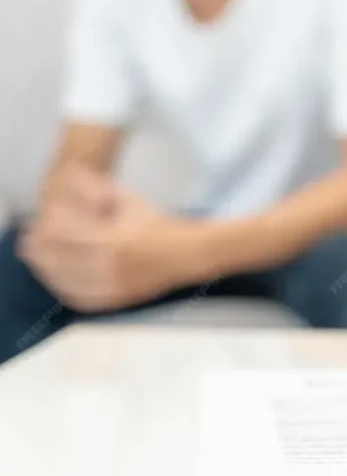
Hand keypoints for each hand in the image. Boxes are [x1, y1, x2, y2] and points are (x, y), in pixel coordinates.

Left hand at [19, 172, 199, 312]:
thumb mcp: (129, 199)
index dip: (43, 231)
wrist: (189, 253)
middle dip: (39, 253)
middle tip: (29, 246)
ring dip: (47, 273)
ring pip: (67, 283)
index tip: (34, 226)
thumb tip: (69, 176)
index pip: (62, 237)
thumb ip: (98, 188)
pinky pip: (83, 299)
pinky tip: (60, 283)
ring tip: (39, 264)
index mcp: (110, 238)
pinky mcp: (119, 299)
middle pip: (59, 262)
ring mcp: (114, 285)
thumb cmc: (158, 223)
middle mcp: (109, 265)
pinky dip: (66, 291)